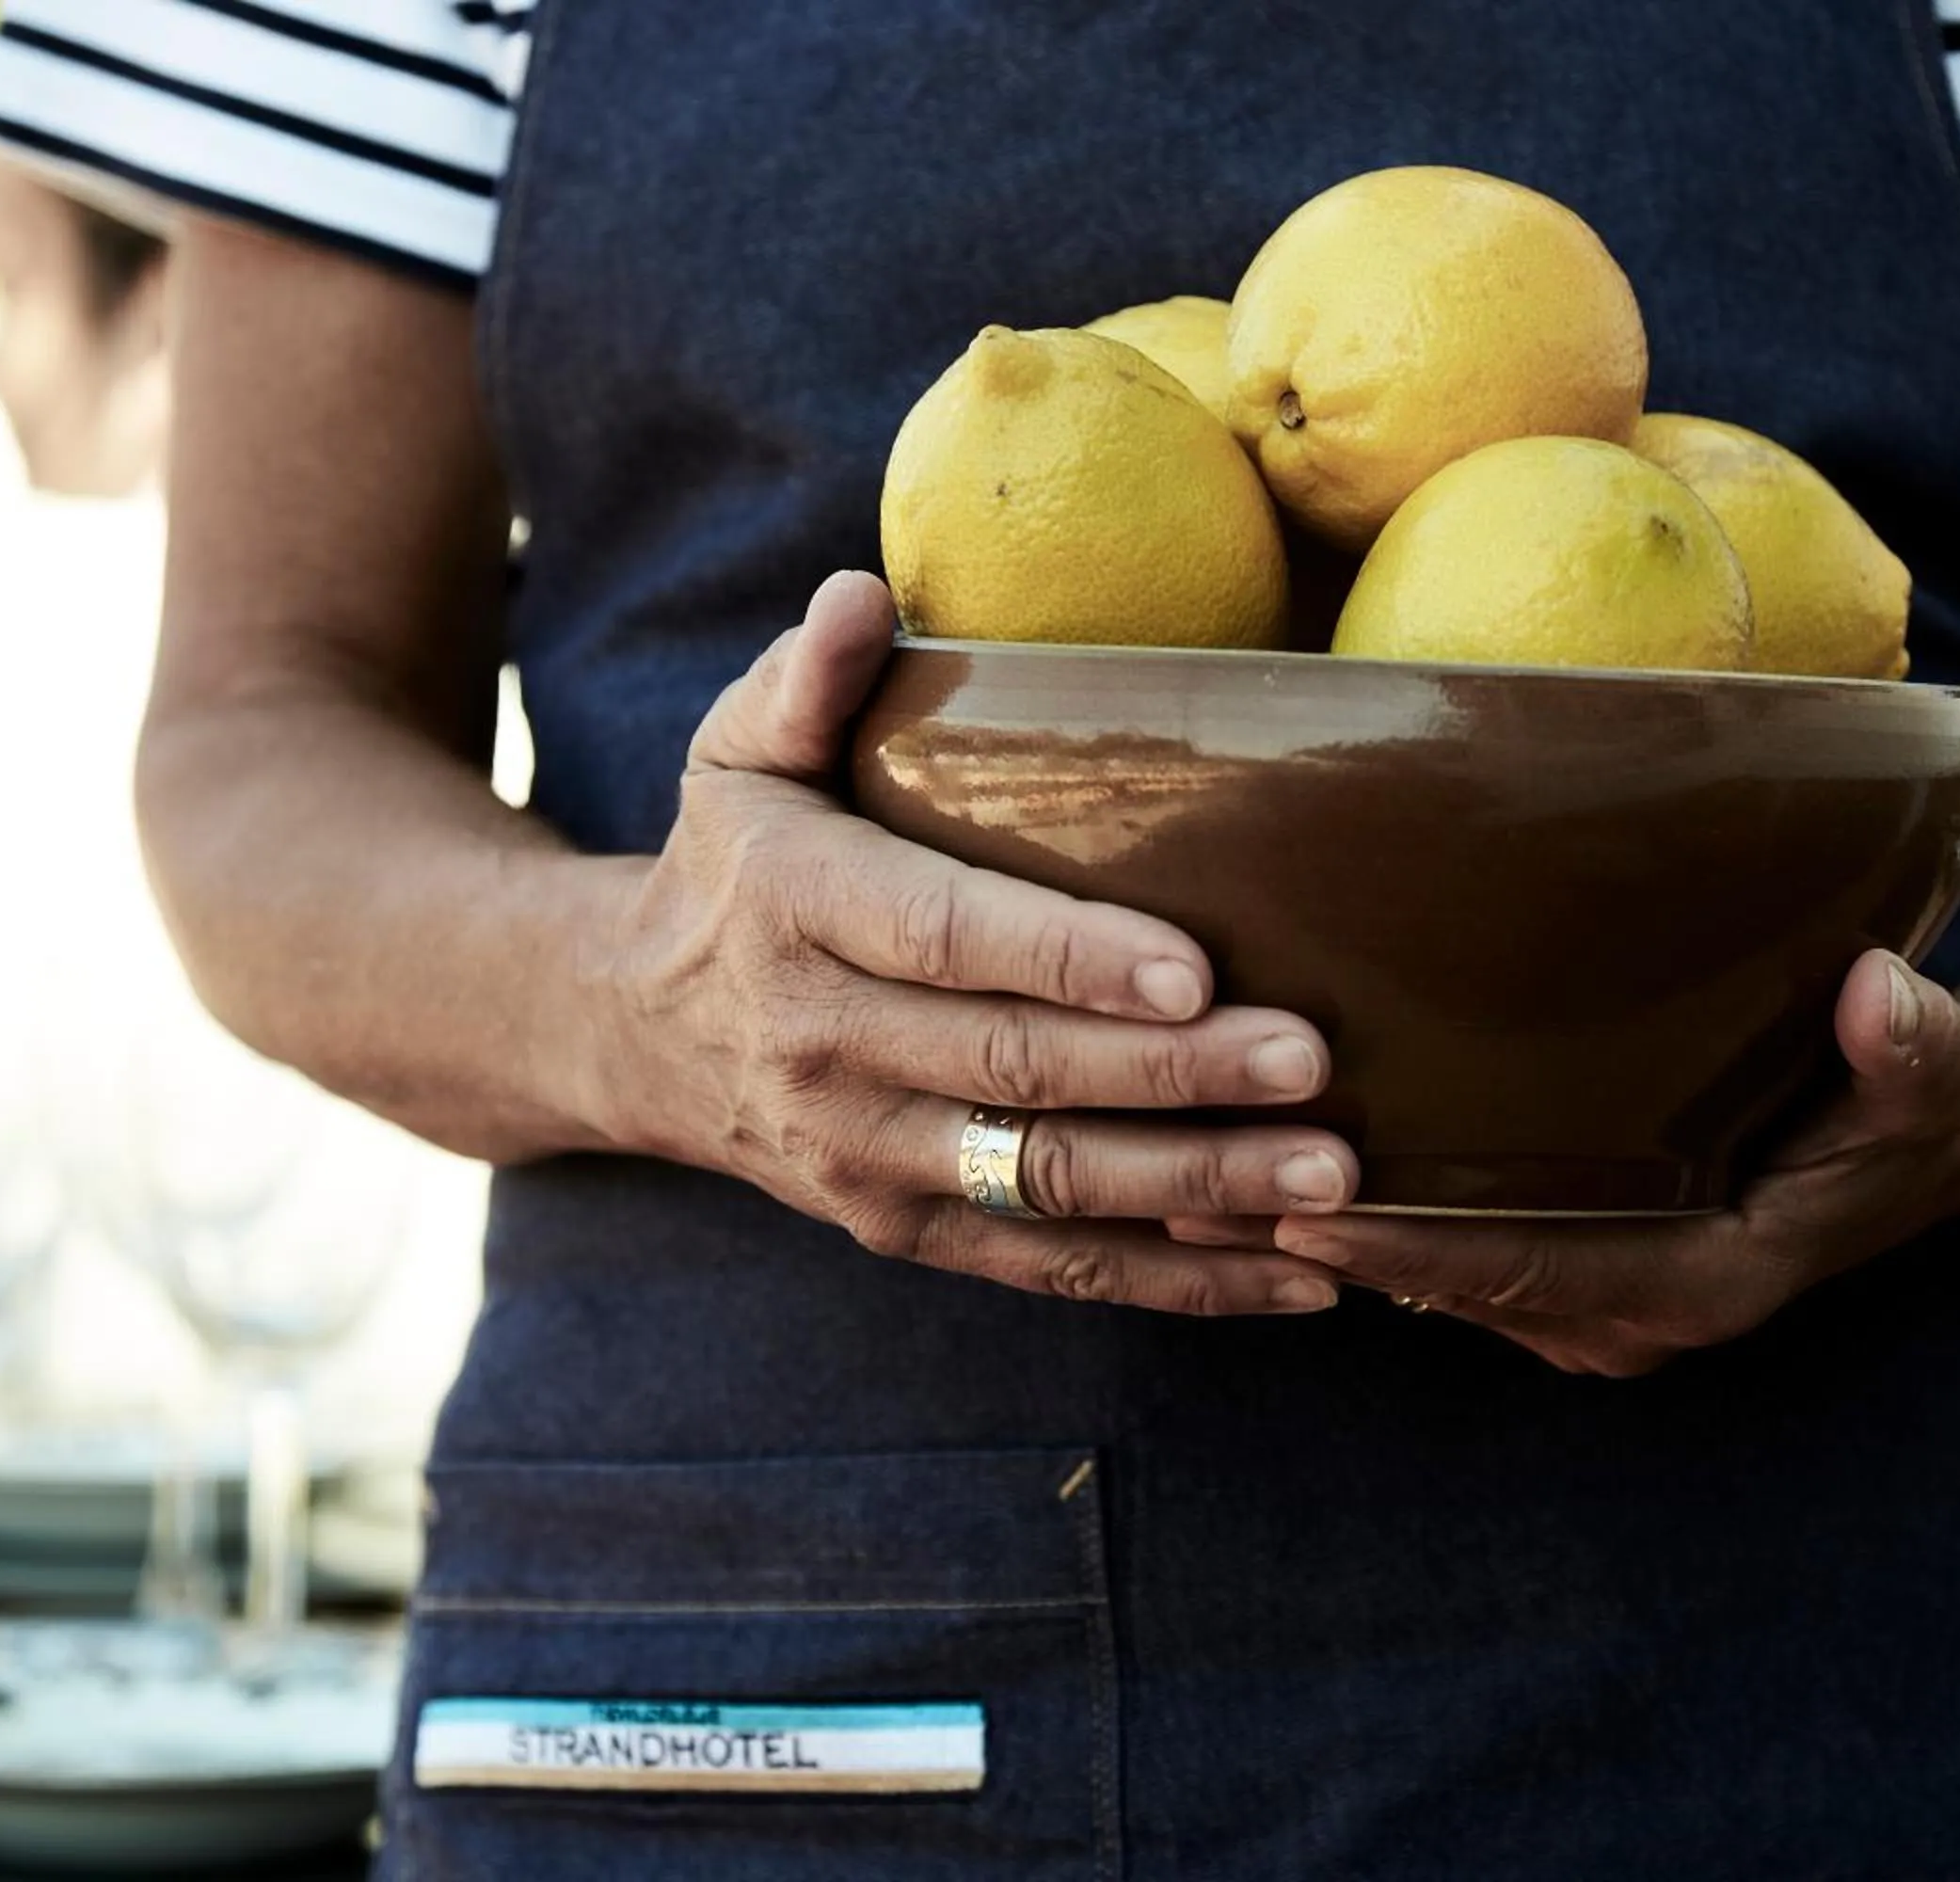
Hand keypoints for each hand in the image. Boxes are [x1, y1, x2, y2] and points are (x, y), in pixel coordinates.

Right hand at [601, 570, 1357, 1315]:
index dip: (1070, 959)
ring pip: (1047, 1186)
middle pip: (1019, 1071)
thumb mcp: (736, 754)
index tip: (1195, 965)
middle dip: (1173, 1075)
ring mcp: (865, 1158)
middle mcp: (825, 1048)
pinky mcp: (906, 1230)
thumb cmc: (733, 864)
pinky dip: (1177, 1280)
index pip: (946, 939)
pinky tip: (1297, 1276)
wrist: (631, 1032)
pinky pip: (1052, 1269)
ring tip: (1329, 1173)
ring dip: (1197, 1188)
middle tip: (1310, 1063)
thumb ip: (806, 679)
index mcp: (797, 911)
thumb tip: (863, 594)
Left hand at [1187, 952, 1959, 1373]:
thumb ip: (1909, 1047)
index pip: (1525, 1269)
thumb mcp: (1928, 1072)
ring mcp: (1588, 1305)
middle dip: (1324, 1250)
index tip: (1304, 1216)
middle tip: (1190, 1193)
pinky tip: (1259, 1175)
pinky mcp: (1563, 1271)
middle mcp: (1629, 1315)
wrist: (1911, 1143)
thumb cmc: (1909, 1103)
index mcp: (1698, 1284)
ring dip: (1317, 1243)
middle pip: (1449, 1285)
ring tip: (1184, 1183)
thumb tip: (1878, 994)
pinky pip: (1447, 1259)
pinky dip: (1360, 1227)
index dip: (1412, 1250)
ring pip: (1432, 1280)